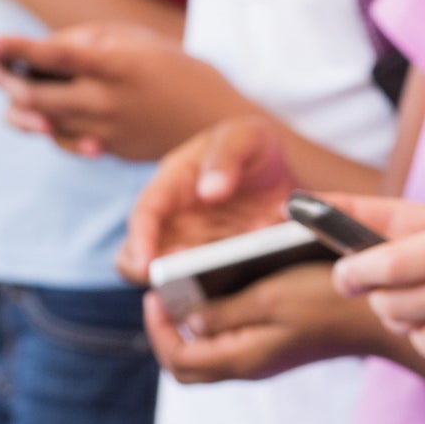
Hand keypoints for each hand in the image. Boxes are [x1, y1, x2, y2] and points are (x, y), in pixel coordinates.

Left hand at [0, 26, 250, 160]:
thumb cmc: (176, 69)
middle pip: (33, 97)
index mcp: (116, 65)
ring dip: (16, 105)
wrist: (217, 124)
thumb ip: (87, 42)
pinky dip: (45, 124)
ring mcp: (104, 132)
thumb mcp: (136, 40)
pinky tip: (45, 111)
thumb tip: (39, 51)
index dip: (16, 49)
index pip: (55, 57)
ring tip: (9, 87)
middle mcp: (106, 102)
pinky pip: (61, 139)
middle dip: (0, 80)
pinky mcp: (106, 151)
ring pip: (39, 123)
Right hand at [121, 115, 301, 283]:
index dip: (140, 241)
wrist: (283, 171)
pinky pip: (213, 286)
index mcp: (170, 185)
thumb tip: (208, 191)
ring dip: (193, 286)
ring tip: (222, 277)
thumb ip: (227, 156)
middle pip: (144, 259)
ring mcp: (196, 248)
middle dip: (157, 275)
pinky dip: (227, 287)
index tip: (147, 264)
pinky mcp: (218, 266)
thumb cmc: (253, 146)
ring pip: (175, 280)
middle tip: (184, 280)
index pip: (144, 215)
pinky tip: (254, 270)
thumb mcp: (244, 137)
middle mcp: (174, 222)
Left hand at [144, 264, 398, 383]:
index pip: (178, 359)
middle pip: (188, 367)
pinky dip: (216, 326)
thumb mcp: (271, 297)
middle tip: (163, 301)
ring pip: (208, 357)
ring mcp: (262, 361)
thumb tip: (187, 320)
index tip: (153, 296)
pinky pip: (231, 345)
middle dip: (167, 336)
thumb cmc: (326, 301)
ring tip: (187, 295)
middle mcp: (248, 367)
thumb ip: (225, 312)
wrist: (375, 320)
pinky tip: (222, 295)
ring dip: (191, 331)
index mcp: (242, 358)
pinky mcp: (274, 350)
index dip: (158, 329)